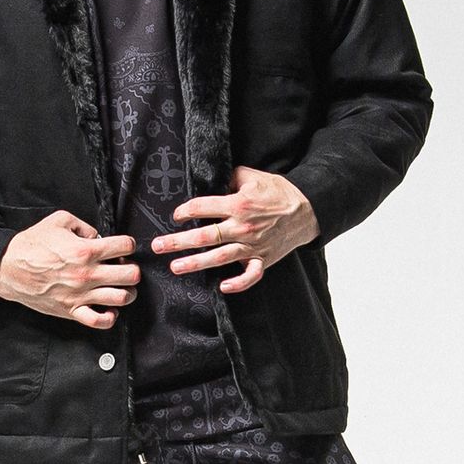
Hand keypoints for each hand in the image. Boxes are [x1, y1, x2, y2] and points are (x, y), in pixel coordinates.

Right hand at [0, 210, 139, 327]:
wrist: (9, 267)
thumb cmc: (31, 244)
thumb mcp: (59, 220)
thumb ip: (83, 225)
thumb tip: (97, 235)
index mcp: (86, 250)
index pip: (125, 246)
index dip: (128, 244)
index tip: (123, 246)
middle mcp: (88, 274)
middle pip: (131, 275)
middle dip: (133, 269)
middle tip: (125, 267)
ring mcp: (81, 294)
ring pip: (122, 298)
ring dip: (127, 292)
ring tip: (121, 287)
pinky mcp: (72, 310)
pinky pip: (99, 321)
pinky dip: (110, 317)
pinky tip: (109, 308)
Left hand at [150, 165, 319, 292]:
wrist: (307, 210)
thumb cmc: (277, 191)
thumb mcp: (252, 176)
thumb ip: (229, 177)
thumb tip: (211, 179)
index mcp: (237, 204)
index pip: (202, 208)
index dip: (186, 211)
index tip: (176, 215)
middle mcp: (242, 227)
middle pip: (204, 237)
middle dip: (178, 242)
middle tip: (157, 246)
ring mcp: (252, 246)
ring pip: (219, 257)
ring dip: (196, 263)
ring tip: (175, 267)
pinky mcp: (263, 259)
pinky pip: (250, 276)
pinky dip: (237, 284)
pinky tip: (221, 288)